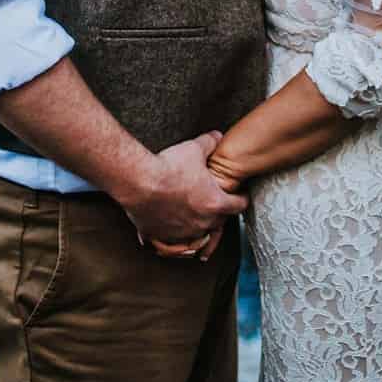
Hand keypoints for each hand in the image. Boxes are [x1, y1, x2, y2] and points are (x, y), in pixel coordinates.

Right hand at [121, 131, 247, 243]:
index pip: (238, 205)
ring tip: (197, 221)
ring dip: (199, 228)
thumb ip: (209, 143)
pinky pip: (174, 244)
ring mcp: (183, 233)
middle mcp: (202, 222)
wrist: (140, 182)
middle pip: (219, 222)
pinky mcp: (163, 237)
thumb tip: (217, 136)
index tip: (240, 196)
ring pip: (198, 236)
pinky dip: (176, 238)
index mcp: (215, 203)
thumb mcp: (194, 149)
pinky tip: (174, 234)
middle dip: (219, 212)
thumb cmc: (168, 168)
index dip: (241, 198)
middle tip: (217, 204)